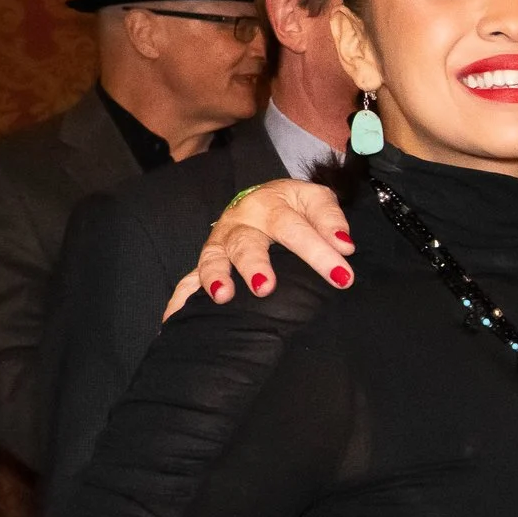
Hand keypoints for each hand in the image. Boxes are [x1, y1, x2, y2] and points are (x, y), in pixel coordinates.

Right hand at [163, 178, 358, 318]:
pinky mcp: (209, 260)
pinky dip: (181, 298)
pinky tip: (173, 318)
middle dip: (254, 265)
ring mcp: (221, 242)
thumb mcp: (315, 199)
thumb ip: (330, 219)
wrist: (262, 198)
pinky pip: (189, 279)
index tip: (342, 277)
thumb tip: (344, 245)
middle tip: (265, 288)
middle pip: (246, 244)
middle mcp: (240, 222)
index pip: (295, 229)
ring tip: (223, 297)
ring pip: (213, 258)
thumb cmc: (294, 205)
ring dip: (215, 277)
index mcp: (270, 205)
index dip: (319, 252)